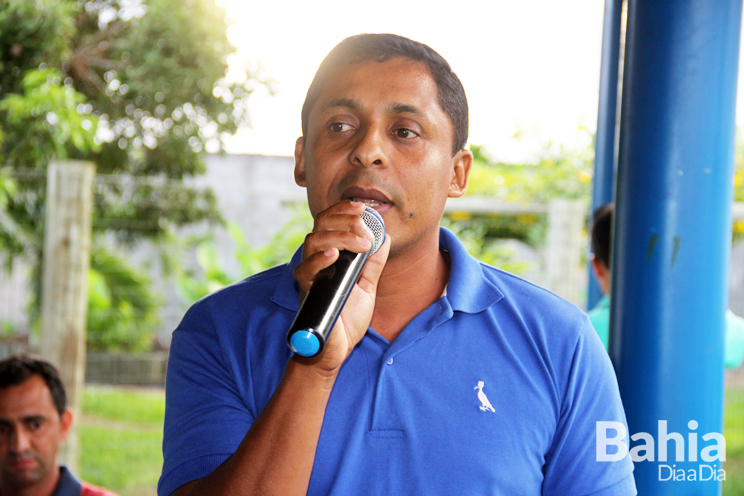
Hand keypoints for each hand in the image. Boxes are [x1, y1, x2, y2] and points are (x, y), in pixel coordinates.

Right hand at [293, 201, 390, 374]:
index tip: (363, 207)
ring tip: (361, 242)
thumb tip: (385, 238)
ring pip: (313, 242)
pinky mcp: (307, 292)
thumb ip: (373, 263)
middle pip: (320, 226)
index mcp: (330, 257)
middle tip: (365, 226)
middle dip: (343, 219)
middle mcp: (316, 262)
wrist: (337, 349)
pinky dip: (319, 260)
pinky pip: (305, 271)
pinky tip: (334, 255)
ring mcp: (310, 276)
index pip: (330, 223)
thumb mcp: (367, 287)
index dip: (343, 210)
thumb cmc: (346, 319)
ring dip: (339, 236)